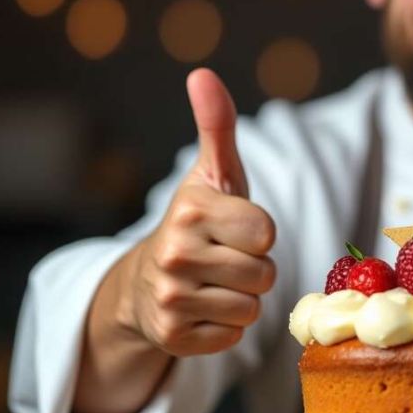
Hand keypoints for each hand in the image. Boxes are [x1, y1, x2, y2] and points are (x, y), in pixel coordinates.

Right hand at [119, 68, 276, 355]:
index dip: (260, 233)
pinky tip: (204, 309)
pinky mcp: (172, 338)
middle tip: (227, 259)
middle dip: (255, 268)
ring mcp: (170, 300)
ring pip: (251, 308)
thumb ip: (216, 125)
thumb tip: (202, 74)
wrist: (146, 279)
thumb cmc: (198, 222)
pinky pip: (232, 338)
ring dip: (243, 299)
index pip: (266, 233)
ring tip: (216, 283)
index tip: (236, 228)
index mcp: (191, 210)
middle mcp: (175, 254)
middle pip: (264, 275)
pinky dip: (225, 328)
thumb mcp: (213, 173)